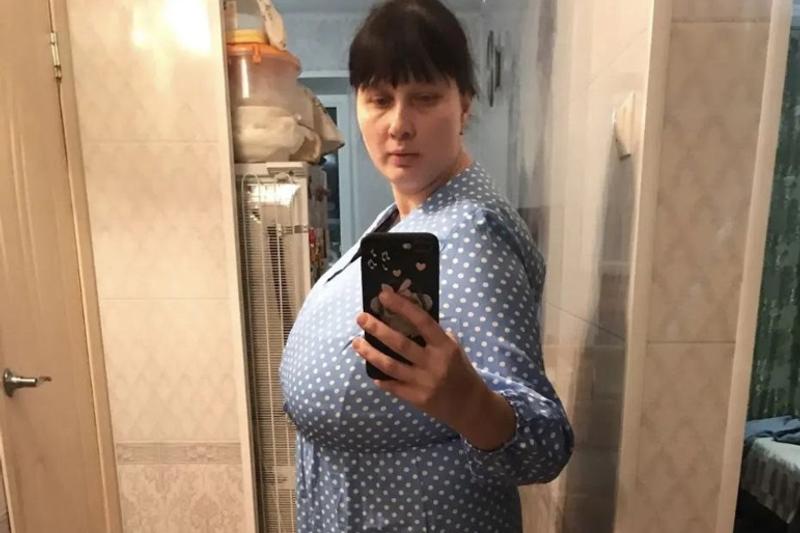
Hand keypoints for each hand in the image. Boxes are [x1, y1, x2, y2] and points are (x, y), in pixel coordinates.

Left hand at [353, 288, 514, 448]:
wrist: (470, 406)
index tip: (384, 294)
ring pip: (390, 365)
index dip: (402, 307)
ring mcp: (424, 382)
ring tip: (356, 342)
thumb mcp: (455, 349)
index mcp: (445, 346)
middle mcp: (434, 363)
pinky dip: (380, 378)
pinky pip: (393, 386)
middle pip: (400, 343)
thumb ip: (436, 335)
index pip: (422, 321)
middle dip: (377, 329)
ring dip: (370, 353)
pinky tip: (370, 371)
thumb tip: (410, 316)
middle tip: (361, 317)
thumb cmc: (461, 371)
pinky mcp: (417, 399)